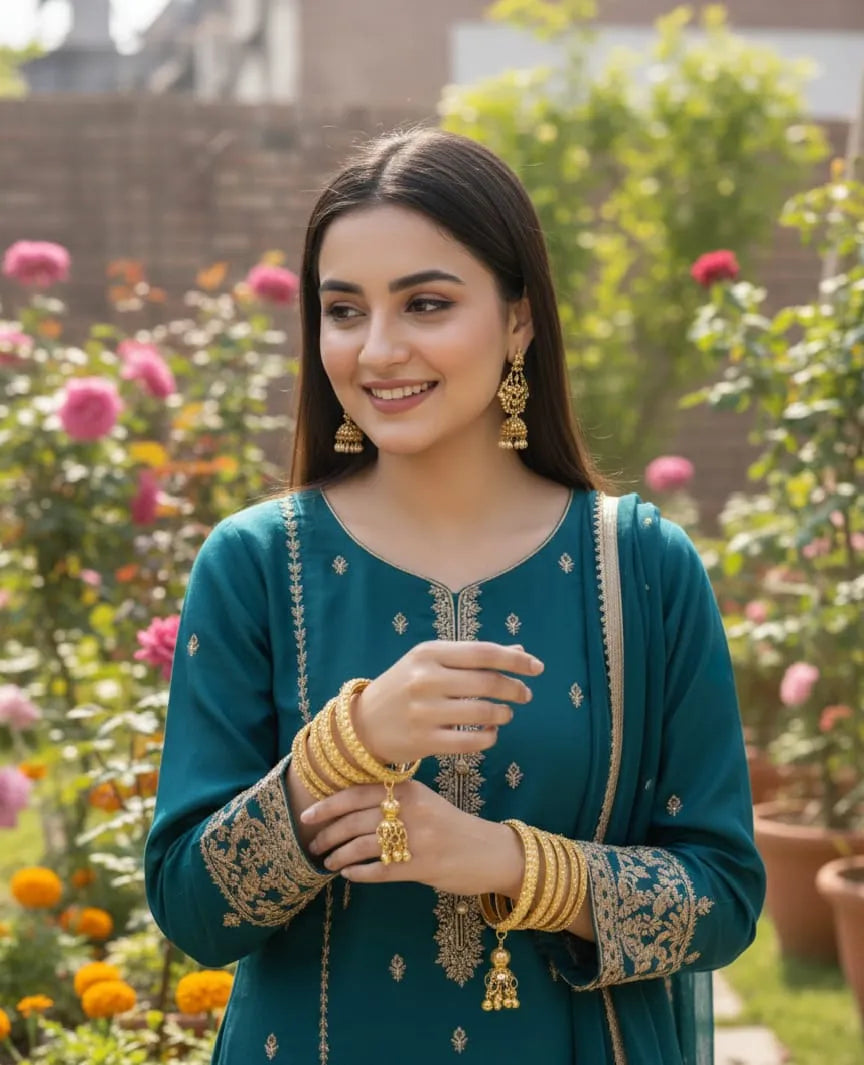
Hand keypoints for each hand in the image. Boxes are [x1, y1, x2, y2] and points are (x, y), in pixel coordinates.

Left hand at [302, 780, 524, 897]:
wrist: (489, 851)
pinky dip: (359, 873)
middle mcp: (410, 811)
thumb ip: (393, 799)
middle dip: (328, 833)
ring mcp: (416, 839)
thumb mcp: (424, 802)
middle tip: (315, 845)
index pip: (359, 793)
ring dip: (339, 855)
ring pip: (362, 845)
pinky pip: (379, 870)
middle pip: (355, 820)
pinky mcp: (421, 867)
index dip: (329, 804)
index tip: (307, 815)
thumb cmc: (451, 826)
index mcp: (409, 790)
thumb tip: (349, 806)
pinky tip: (350, 875)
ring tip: (329, 863)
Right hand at [353, 640, 543, 765]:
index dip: (515, 659)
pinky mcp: (424, 741)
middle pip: (487, 682)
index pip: (483, 652)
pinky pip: (470, 741)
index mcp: (428, 652)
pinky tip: (490, 733)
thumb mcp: (431, 662)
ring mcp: (424, 711)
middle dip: (515, 689)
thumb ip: (472, 656)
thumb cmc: (404, 687)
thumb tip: (519, 649)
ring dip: (503, 714)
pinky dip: (488, 738)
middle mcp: (425, 679)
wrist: (362, 724)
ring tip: (505, 714)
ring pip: (482, 712)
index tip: (537, 667)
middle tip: (525, 695)